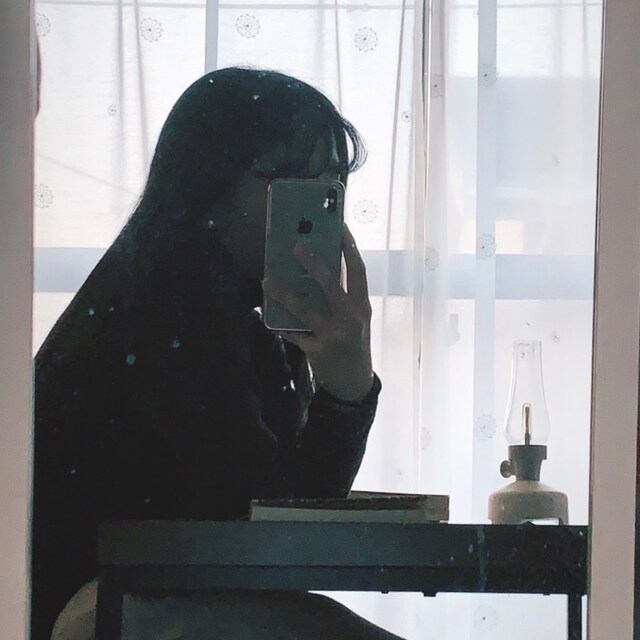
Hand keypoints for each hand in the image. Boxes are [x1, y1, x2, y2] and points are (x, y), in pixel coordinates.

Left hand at [262, 224, 373, 401]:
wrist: (354, 384)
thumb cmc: (354, 344)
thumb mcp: (356, 319)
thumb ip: (343, 298)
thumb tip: (318, 270)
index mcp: (362, 306)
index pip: (358, 271)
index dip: (350, 247)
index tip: (341, 226)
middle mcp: (351, 318)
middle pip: (331, 285)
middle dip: (314, 264)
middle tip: (296, 247)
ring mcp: (334, 335)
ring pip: (305, 309)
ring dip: (284, 294)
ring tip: (267, 281)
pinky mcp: (318, 350)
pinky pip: (294, 334)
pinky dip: (279, 325)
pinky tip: (266, 315)